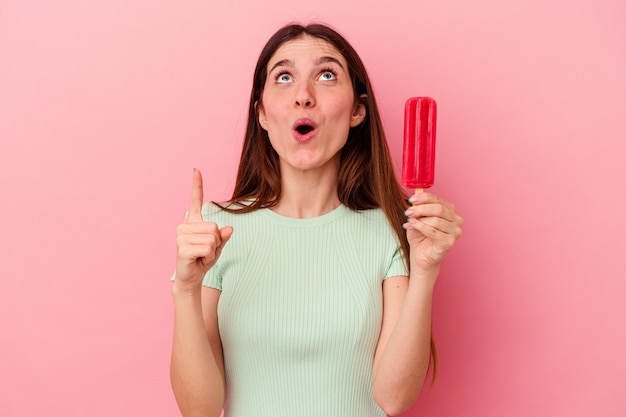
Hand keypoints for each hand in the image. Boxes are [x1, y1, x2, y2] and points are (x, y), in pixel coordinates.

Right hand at [174, 169, 232, 291]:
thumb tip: (229, 228)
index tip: (196, 170)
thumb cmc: (203, 259)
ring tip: (201, 256)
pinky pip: (208, 248)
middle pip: (214, 227)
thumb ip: (224, 236)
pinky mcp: (182, 248)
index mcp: (193, 222)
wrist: (191, 277)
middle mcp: (184, 226)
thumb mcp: (218, 246)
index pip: (195, 200)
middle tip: (205, 251)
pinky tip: (199, 260)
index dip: (197, 185)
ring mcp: (181, 236)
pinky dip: (209, 256)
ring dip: (213, 251)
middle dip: (216, 242)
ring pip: (213, 238)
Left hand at [403, 191, 462, 271]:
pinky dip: (421, 228)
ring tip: (409, 221)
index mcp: (450, 210)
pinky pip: (434, 232)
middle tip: (408, 212)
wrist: (421, 254)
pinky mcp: (450, 242)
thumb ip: (418, 207)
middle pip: (439, 209)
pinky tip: (412, 226)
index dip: (424, 198)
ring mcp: (455, 231)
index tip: (412, 199)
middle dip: (421, 209)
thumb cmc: (420, 236)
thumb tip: (416, 194)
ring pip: (436, 220)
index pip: (438, 200)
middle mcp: (456, 219)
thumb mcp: (417, 218)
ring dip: (419, 220)